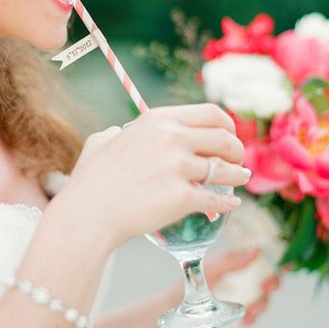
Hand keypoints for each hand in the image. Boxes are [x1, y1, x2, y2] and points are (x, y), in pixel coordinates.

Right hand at [60, 104, 249, 251]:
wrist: (88, 214)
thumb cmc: (91, 180)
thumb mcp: (103, 141)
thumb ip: (118, 132)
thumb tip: (119, 131)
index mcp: (158, 120)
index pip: (210, 113)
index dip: (227, 125)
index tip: (228, 136)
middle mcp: (171, 138)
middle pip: (224, 139)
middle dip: (236, 150)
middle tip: (236, 160)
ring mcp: (178, 168)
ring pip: (225, 171)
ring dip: (237, 175)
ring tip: (240, 178)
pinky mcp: (181, 198)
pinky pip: (216, 199)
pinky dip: (227, 203)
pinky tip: (230, 203)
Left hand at [163, 247, 279, 327]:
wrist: (170, 313)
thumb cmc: (184, 286)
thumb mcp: (208, 270)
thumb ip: (230, 261)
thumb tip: (257, 250)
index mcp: (232, 266)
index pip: (259, 260)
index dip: (275, 261)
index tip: (286, 264)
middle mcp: (238, 281)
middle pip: (265, 280)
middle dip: (272, 283)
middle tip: (268, 286)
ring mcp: (238, 300)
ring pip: (261, 300)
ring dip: (262, 303)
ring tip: (253, 308)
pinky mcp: (234, 318)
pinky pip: (250, 318)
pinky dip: (251, 318)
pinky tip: (247, 319)